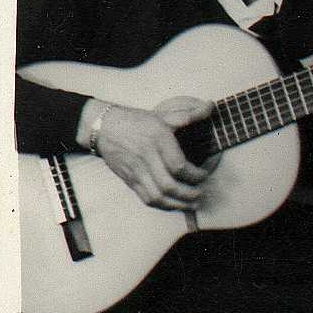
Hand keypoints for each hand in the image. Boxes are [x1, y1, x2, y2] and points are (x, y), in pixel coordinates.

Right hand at [87, 96, 216, 210]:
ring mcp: (136, 171)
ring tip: (192, 203)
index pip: (179, 166)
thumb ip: (189, 114)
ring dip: (178, 204)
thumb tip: (210, 106)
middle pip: (169, 185)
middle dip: (189, 194)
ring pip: (157, 196)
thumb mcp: (162, 115)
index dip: (195, 175)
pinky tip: (174, 204)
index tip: (204, 174)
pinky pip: (146, 198)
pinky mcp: (129, 180)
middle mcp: (147, 157)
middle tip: (201, 193)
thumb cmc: (135, 121)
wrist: (102, 128)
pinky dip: (163, 205)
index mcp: (158, 140)